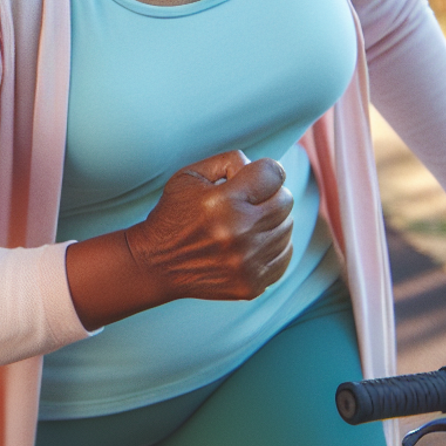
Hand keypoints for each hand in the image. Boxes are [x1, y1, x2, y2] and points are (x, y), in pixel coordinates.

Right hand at [126, 150, 293, 301]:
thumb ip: (229, 161)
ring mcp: (248, 262)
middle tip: (252, 196)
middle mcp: (239, 233)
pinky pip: (284, 255)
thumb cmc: (175, 213)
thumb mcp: (191, 174)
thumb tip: (259, 167)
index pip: (273, 174)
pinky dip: (274, 244)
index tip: (259, 174)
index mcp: (223, 202)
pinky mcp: (252, 284)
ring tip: (249, 219)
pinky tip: (254, 240)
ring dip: (272, 219)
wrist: (157, 261)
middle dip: (271, 193)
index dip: (267, 169)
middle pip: (285, 200)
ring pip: (288, 228)